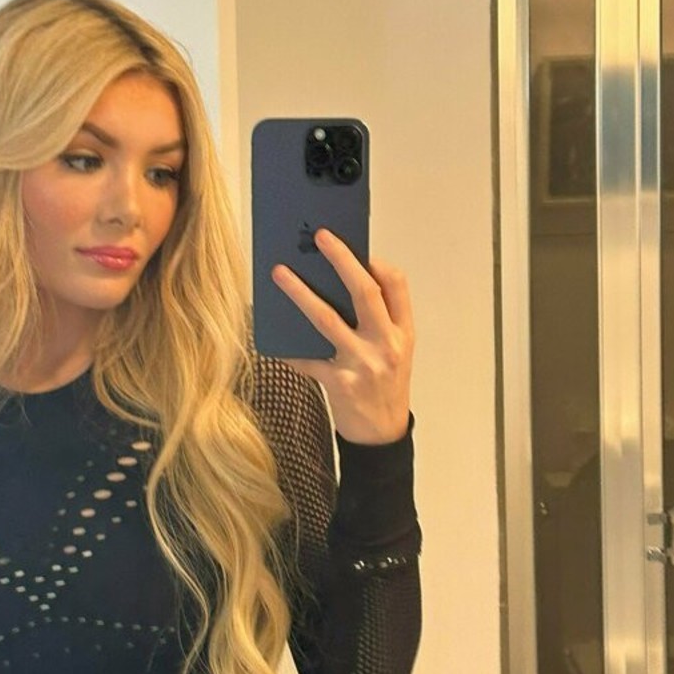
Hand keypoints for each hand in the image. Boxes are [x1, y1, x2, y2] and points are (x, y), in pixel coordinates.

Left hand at [272, 228, 413, 444]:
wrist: (383, 436)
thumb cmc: (386, 387)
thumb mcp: (396, 352)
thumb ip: (379, 321)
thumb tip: (340, 284)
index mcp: (403, 333)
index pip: (397, 286)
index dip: (377, 262)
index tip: (358, 248)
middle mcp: (386, 345)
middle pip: (364, 292)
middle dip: (341, 260)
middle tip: (320, 237)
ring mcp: (363, 364)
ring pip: (327, 319)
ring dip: (300, 292)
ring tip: (280, 273)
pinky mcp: (339, 384)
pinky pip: (307, 359)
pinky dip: (289, 348)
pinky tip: (271, 336)